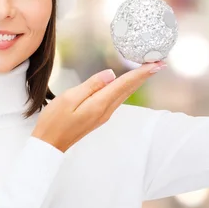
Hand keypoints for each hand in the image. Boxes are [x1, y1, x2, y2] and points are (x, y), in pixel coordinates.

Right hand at [31, 60, 167, 152]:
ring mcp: (103, 114)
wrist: (49, 144)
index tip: (156, 65)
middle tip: (160, 63)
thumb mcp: (69, 98)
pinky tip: (128, 83)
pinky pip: (117, 98)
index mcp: (99, 104)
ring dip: (137, 81)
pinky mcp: (98, 115)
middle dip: (144, 76)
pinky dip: (126, 87)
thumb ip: (91, 86)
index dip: (140, 73)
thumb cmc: (54, 121)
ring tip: (148, 70)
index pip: (124, 84)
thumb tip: (111, 74)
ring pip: (125, 94)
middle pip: (129, 89)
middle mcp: (106, 110)